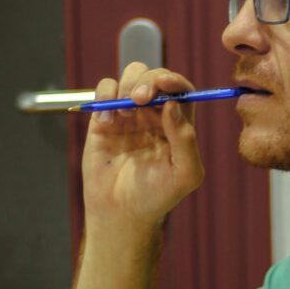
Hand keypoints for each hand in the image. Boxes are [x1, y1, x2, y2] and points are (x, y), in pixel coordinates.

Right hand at [81, 63, 204, 227]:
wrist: (122, 213)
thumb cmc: (158, 196)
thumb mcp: (184, 174)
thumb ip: (186, 140)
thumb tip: (174, 105)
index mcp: (178, 124)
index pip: (181, 90)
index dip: (174, 81)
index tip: (164, 84)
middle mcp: (155, 114)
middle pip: (155, 77)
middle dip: (149, 80)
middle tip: (141, 98)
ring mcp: (129, 114)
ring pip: (131, 76)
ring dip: (128, 84)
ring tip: (126, 110)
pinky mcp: (104, 119)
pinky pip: (105, 90)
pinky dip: (104, 96)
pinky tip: (107, 122)